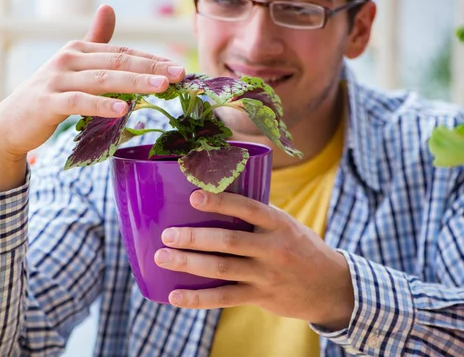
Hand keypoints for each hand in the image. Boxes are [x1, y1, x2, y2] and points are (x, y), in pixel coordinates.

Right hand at [0, 4, 185, 159]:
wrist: (10, 122)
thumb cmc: (49, 95)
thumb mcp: (73, 67)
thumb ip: (93, 42)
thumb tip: (108, 8)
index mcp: (79, 50)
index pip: (122, 52)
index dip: (152, 59)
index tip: (178, 68)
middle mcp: (69, 59)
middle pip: (117, 61)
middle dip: (151, 67)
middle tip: (179, 74)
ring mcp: (57, 79)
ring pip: (102, 79)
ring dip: (134, 82)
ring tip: (161, 88)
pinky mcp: (48, 102)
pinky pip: (80, 102)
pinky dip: (102, 105)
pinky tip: (124, 109)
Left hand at [154, 191, 354, 330]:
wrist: (331, 287)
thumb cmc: (301, 247)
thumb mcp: (288, 225)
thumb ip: (258, 216)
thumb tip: (217, 195)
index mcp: (279, 224)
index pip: (248, 208)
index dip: (221, 202)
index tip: (194, 197)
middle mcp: (273, 249)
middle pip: (228, 242)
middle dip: (195, 238)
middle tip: (168, 235)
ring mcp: (266, 275)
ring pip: (222, 269)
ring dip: (189, 264)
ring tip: (163, 258)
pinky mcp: (259, 297)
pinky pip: (224, 298)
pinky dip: (198, 298)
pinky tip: (175, 296)